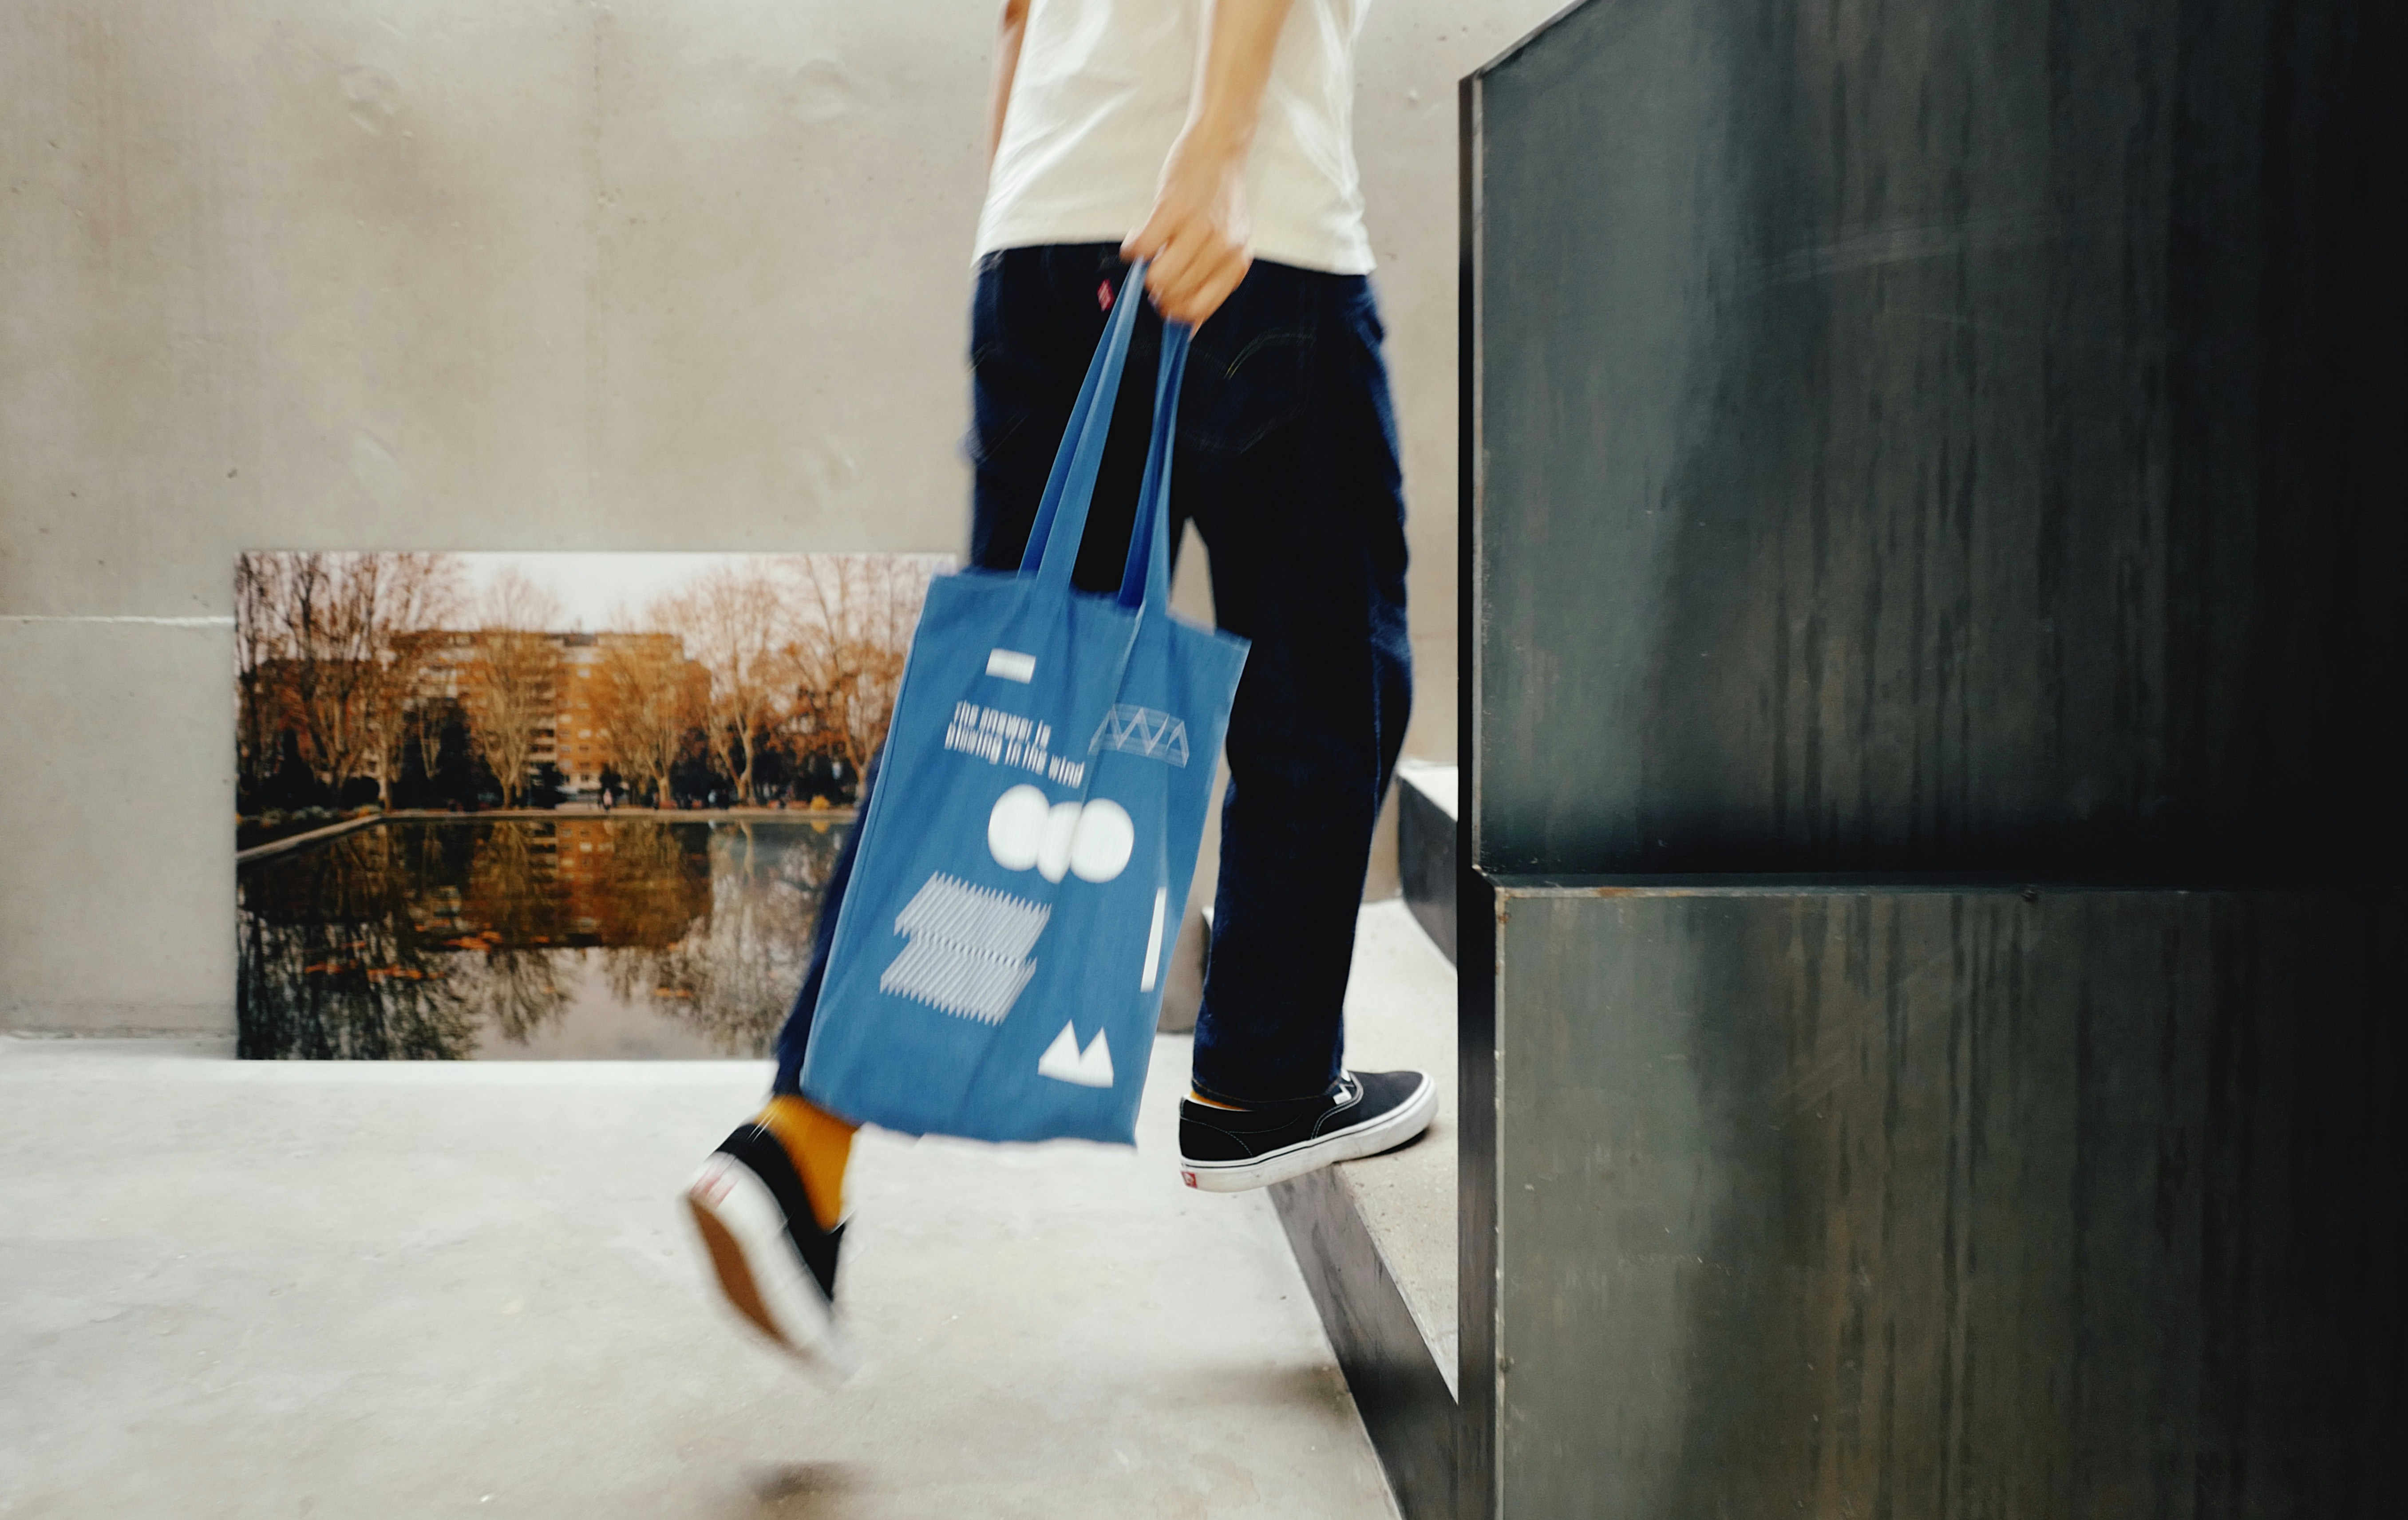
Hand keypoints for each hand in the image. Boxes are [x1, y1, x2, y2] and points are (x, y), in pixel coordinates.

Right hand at [1121, 129, 1252, 325]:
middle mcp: (1222, 249)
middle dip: (1157, 292)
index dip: (1174, 313)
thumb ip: (1211, 283)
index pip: (1198, 310)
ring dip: (1144, 272)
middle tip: (1155, 271)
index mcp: (1236, 263)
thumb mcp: (1228, 243)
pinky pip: (1141, 249)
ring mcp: (1198, 230)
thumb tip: (1187, 330)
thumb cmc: (1218, 199)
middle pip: (1175, 298)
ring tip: (1149, 254)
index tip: (1164, 302)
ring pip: (1158, 279)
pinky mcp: (1172, 210)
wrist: (1219, 148)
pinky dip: (1132, 248)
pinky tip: (1138, 237)